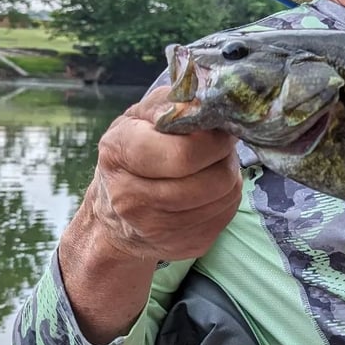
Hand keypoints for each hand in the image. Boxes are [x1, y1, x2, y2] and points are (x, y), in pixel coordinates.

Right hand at [59, 85, 242, 342]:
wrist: (116, 206)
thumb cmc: (138, 146)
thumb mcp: (146, 113)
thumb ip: (177, 102)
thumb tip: (215, 98)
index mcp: (118, 151)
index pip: (184, 155)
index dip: (213, 140)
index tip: (219, 130)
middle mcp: (129, 197)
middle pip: (212, 181)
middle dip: (225, 158)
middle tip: (219, 146)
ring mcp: (154, 229)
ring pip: (224, 198)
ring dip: (228, 176)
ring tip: (212, 164)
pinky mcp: (181, 247)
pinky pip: (224, 217)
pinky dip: (225, 198)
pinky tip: (209, 188)